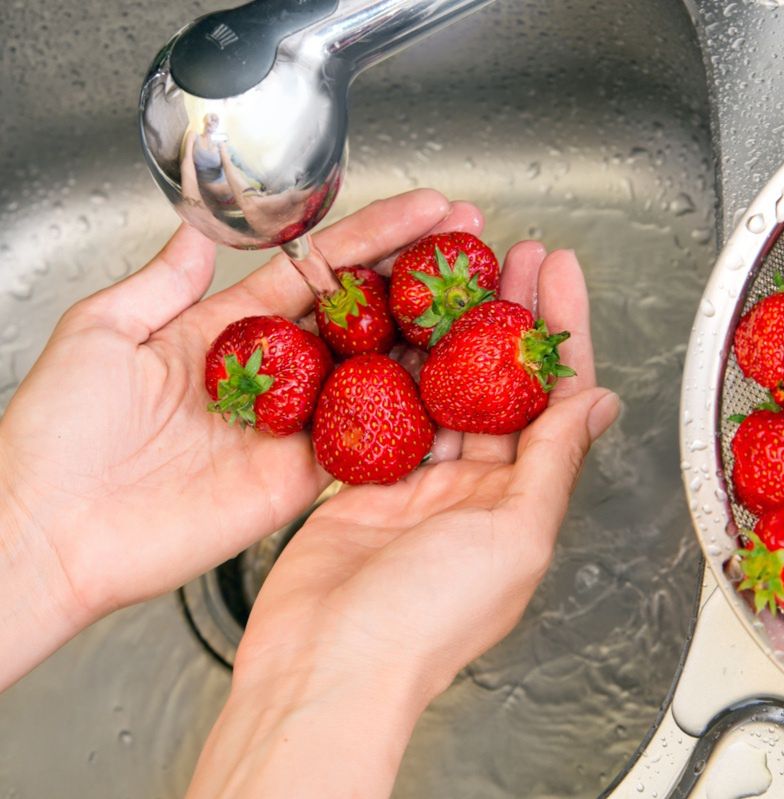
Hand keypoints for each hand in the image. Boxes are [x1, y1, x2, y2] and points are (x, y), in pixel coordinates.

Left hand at [0, 189, 479, 686]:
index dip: (373, 238)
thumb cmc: (58, 437)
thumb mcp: (99, 334)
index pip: (318, 272)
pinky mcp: (302, 479)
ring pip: (377, 372)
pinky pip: (368, 442)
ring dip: (428, 337)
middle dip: (419, 277)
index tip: (424, 210)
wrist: (51, 533)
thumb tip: (198, 231)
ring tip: (479, 302)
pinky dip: (411, 416)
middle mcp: (274, 375)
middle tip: (473, 243)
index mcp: (229, 332)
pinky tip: (452, 384)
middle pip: (362, 315)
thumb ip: (160, 284)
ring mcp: (294, 427)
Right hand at [186, 245, 618, 798]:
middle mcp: (477, 490)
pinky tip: (394, 327)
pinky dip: (390, 370)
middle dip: (507, 316)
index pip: (554, 399)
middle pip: (499, 383)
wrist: (326, 666)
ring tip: (454, 273)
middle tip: (511, 253)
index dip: (560, 332)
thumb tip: (600, 402)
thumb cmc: (426, 619)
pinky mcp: (363, 484)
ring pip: (442, 390)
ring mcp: (418, 484)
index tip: (559, 274)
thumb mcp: (514, 533)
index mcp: (523, 502)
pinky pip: (384, 414)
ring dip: (451, 332)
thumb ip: (556, 461)